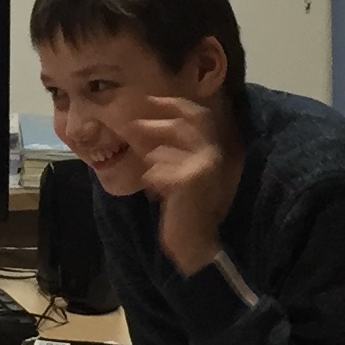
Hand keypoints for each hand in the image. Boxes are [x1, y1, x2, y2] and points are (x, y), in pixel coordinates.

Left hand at [123, 94, 230, 271]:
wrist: (196, 243)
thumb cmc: (186, 209)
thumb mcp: (183, 174)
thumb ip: (173, 150)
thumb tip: (140, 124)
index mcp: (213, 151)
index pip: (197, 115)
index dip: (173, 104)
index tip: (151, 100)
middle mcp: (211, 155)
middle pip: (178, 125)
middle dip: (153, 124)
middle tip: (131, 125)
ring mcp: (201, 166)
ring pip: (161, 151)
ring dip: (152, 164)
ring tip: (155, 181)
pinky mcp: (187, 180)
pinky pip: (157, 171)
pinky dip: (152, 182)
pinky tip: (157, 196)